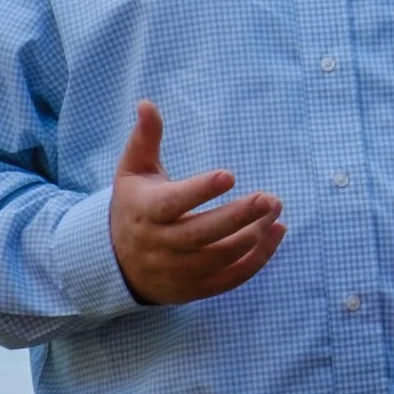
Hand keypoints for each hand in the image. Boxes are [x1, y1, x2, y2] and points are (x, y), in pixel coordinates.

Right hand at [108, 101, 285, 304]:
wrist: (116, 263)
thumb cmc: (134, 206)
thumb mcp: (133, 172)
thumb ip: (145, 139)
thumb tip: (146, 103)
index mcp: (146, 213)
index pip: (173, 204)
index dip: (200, 191)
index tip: (230, 174)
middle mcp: (160, 246)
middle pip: (202, 235)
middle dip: (239, 216)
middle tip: (270, 198)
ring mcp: (178, 271)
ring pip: (220, 257)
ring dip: (253, 236)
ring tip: (275, 210)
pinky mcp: (194, 289)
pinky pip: (230, 278)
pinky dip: (257, 259)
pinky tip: (277, 232)